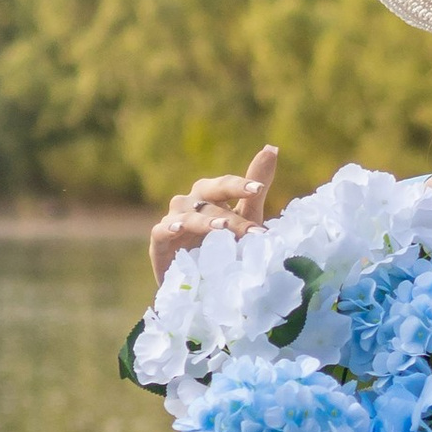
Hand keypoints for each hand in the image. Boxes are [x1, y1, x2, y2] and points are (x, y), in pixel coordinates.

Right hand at [149, 146, 278, 282]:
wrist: (197, 283)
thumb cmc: (221, 247)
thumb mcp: (244, 220)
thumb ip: (255, 192)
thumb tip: (272, 149)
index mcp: (208, 195)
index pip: (225, 185)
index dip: (240, 185)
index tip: (259, 188)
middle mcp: (189, 203)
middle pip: (206, 195)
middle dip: (229, 207)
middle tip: (248, 219)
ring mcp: (172, 221)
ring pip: (189, 216)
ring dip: (206, 222)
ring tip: (223, 228)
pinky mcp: (159, 242)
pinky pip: (162, 231)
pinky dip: (170, 228)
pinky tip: (179, 228)